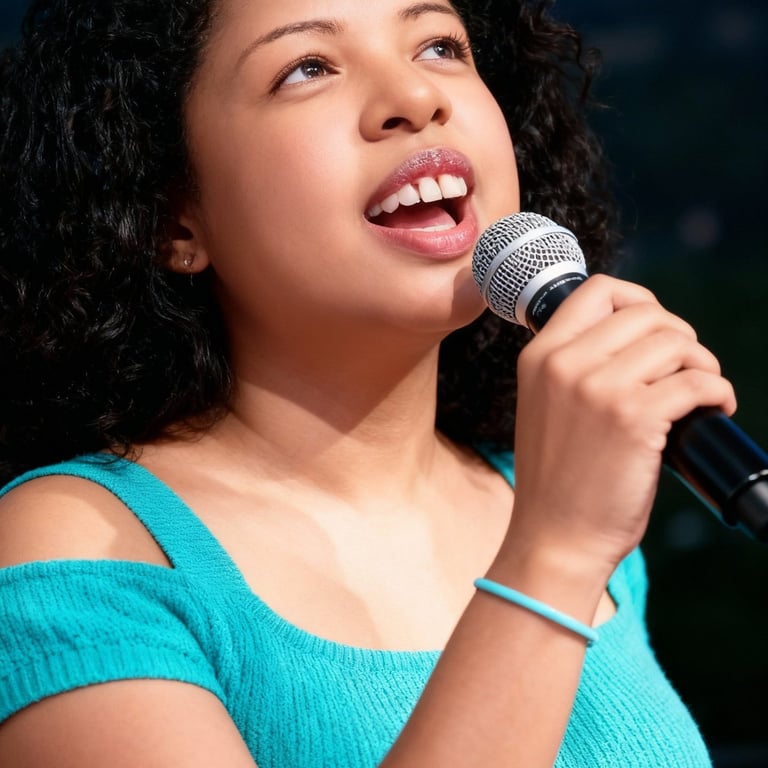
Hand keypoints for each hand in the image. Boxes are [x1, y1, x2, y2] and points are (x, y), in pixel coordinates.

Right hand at [506, 274, 736, 573]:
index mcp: (540, 357)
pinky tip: (714, 410)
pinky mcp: (634, 418)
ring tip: (701, 393)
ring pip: (676, 343)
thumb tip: (638, 337)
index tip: (656, 329)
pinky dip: (719, 392)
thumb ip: (574, 366)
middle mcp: (564, 364)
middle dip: (680, 337)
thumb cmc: (557, 479)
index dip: (638, 299)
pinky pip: (698, 381)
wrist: (554, 536)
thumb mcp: (545, 406)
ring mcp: (597, 388)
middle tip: (687, 369)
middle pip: (647, 314)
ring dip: (703, 364)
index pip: (597, 291)